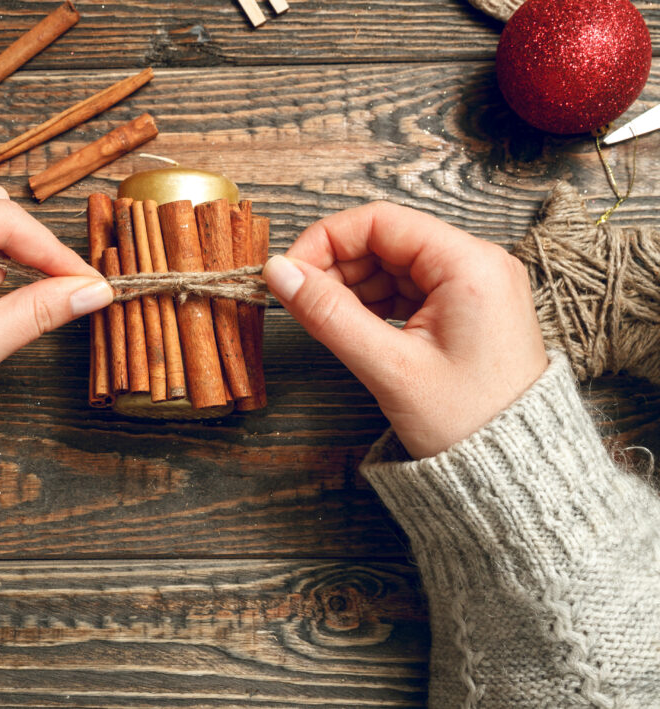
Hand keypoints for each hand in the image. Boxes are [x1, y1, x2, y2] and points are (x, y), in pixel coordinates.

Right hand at [263, 201, 547, 458]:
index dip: (325, 240)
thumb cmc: (468, 424)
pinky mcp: (467, 310)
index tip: (289, 272)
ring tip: (324, 321)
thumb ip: (328, 314)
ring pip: (393, 265)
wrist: (516, 474)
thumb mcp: (389, 367)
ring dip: (351, 286)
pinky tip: (352, 327)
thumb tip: (279, 273)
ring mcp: (475, 287)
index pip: (381, 221)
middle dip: (336, 266)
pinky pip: (408, 290)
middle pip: (386, 240)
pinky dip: (374, 303)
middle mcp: (478, 264)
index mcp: (470, 265)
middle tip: (299, 301)